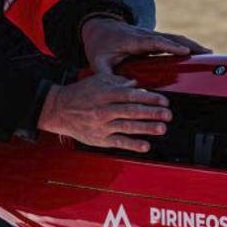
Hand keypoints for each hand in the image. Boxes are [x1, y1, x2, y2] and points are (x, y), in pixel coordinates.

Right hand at [37, 73, 171, 152]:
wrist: (58, 110)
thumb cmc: (80, 93)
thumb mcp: (97, 80)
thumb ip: (117, 81)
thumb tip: (136, 84)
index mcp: (105, 94)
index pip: (131, 95)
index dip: (149, 98)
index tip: (164, 100)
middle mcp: (104, 110)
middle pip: (132, 111)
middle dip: (152, 113)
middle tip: (168, 114)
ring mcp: (101, 126)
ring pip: (127, 127)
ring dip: (147, 128)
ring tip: (162, 128)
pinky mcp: (99, 139)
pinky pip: (118, 142)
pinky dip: (133, 145)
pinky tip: (146, 146)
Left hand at [81, 16, 210, 74]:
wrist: (99, 27)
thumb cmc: (100, 46)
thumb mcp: (98, 61)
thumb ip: (105, 74)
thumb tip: (116, 88)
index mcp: (134, 40)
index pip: (155, 42)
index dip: (170, 46)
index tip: (185, 52)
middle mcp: (146, 35)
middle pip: (171, 38)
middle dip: (189, 45)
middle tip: (207, 53)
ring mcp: (151, 36)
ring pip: (175, 38)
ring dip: (192, 44)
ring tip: (209, 53)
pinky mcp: (154, 39)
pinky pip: (172, 41)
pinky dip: (186, 45)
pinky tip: (198, 53)